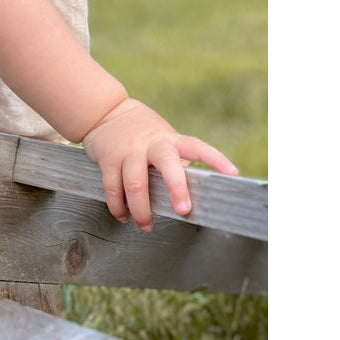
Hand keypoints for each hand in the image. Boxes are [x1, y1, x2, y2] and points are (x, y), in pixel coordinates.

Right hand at [81, 98, 238, 230]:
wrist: (106, 113)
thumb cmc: (143, 133)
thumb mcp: (165, 140)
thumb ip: (177, 162)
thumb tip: (193, 192)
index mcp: (170, 140)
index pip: (198, 148)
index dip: (216, 160)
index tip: (233, 174)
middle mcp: (151, 145)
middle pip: (166, 165)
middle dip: (176, 188)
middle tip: (183, 211)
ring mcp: (128, 152)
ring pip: (135, 183)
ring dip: (141, 209)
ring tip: (146, 226)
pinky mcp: (108, 160)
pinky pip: (112, 188)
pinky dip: (118, 207)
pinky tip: (123, 216)